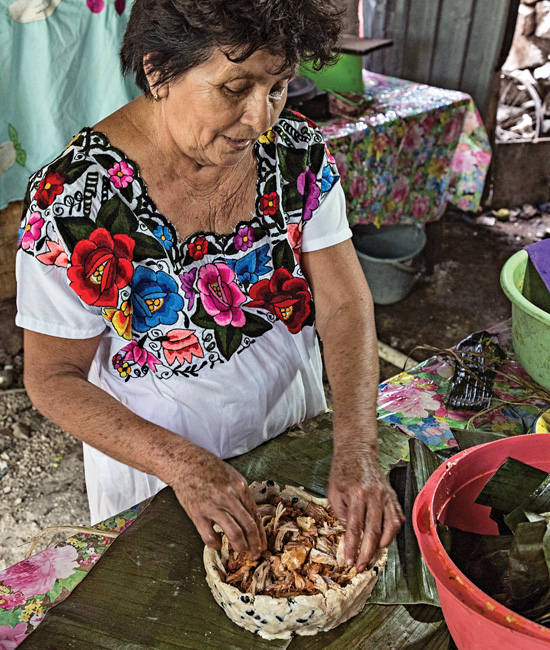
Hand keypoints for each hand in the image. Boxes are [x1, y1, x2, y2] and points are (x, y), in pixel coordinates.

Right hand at [170, 445, 265, 558]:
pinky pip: (210, 536)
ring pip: (235, 533)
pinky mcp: (197, 513)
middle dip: (255, 545)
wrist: (185, 463)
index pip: (256, 515)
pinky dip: (216, 544)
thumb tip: (251, 516)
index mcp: (240, 487)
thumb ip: (242, 495)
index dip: (260, 534)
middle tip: (255, 555)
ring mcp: (213, 506)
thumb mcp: (232, 477)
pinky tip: (217, 544)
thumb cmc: (209, 469)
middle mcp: (229, 497)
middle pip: (249, 527)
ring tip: (241, 552)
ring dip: (241, 547)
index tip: (262, 545)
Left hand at [328, 444, 403, 571]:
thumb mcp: (333, 492)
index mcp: (357, 494)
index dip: (352, 547)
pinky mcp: (393, 496)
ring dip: (383, 545)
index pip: (355, 527)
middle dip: (367, 553)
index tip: (349, 561)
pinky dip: (393, 532)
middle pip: (374, 531)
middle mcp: (374, 495)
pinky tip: (384, 539)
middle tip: (360, 566)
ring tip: (373, 554)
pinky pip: (397, 518)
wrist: (357, 452)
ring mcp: (386, 496)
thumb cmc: (342, 472)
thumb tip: (350, 534)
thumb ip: (341, 514)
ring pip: (391, 527)